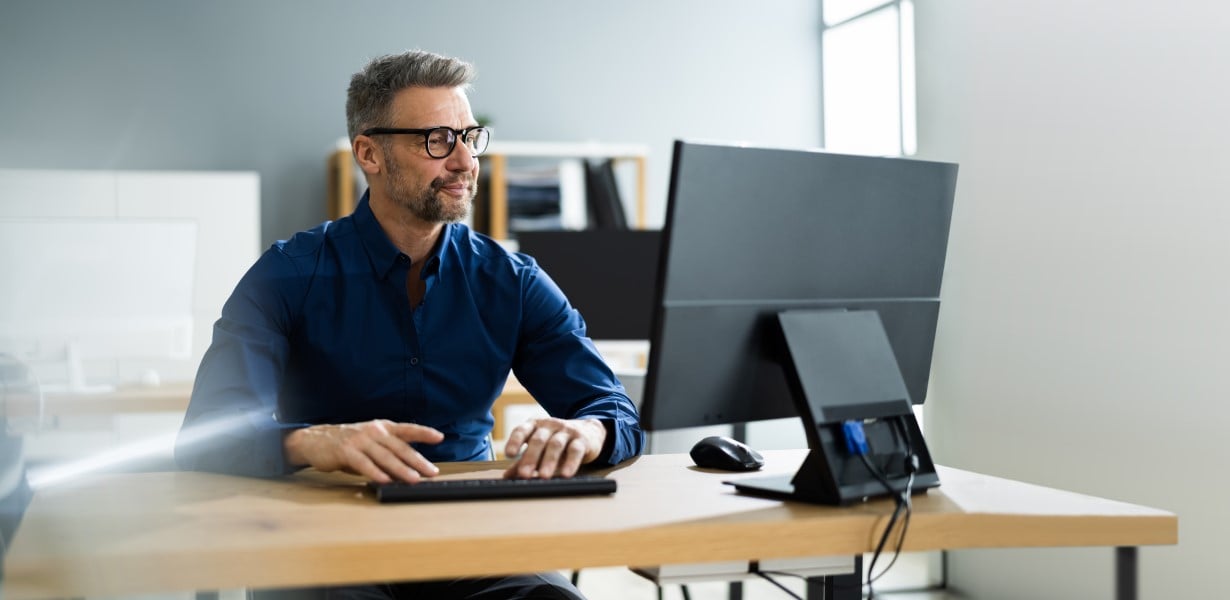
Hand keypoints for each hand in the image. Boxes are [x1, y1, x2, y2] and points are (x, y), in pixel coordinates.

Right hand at [283, 419, 443, 483]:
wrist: (316, 440)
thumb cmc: (348, 444)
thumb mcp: (371, 444)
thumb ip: (388, 455)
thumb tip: (408, 471)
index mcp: (382, 427)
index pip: (407, 429)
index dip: (423, 432)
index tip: (439, 437)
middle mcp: (373, 431)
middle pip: (400, 447)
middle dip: (418, 461)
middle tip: (432, 472)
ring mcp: (360, 440)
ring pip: (385, 456)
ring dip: (401, 469)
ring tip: (414, 479)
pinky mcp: (346, 451)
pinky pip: (364, 464)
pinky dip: (375, 473)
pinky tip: (385, 480)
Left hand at [503, 417, 605, 479]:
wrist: (589, 431)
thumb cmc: (557, 441)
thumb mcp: (540, 449)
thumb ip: (523, 461)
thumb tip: (506, 477)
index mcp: (535, 425)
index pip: (522, 430)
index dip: (515, 441)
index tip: (509, 454)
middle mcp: (549, 425)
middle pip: (538, 439)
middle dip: (531, 457)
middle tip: (524, 474)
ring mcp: (566, 430)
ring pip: (556, 444)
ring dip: (549, 461)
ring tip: (544, 476)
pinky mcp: (582, 439)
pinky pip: (575, 450)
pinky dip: (571, 462)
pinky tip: (566, 474)